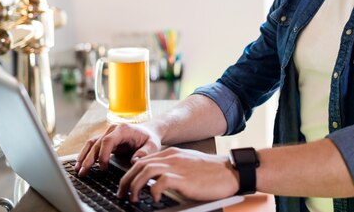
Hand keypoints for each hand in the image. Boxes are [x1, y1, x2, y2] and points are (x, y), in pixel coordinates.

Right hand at [74, 123, 161, 176]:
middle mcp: (113, 129)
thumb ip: (144, 153)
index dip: (103, 154)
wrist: (149, 132)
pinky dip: (85, 154)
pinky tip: (80, 164)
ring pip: (92, 144)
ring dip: (84, 156)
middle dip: (89, 159)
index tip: (103, 168)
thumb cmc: (150, 139)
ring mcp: (108, 133)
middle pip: (97, 143)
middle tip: (83, 172)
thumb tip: (133, 161)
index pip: (108, 140)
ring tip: (78, 170)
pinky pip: (93, 146)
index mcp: (123, 129)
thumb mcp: (152, 146)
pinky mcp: (105, 139)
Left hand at [120, 147, 238, 202]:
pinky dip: (153, 191)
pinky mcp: (183, 178)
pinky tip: (153, 199)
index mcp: (171, 153)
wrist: (231, 172)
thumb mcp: (188, 166)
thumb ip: (173, 169)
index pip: (143, 160)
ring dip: (135, 186)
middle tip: (122, 194)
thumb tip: (156, 183)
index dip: (130, 173)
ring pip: (145, 171)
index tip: (125, 186)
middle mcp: (171, 157)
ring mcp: (177, 166)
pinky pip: (160, 183)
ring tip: (133, 199)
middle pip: (139, 165)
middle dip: (126, 180)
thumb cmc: (212, 173)